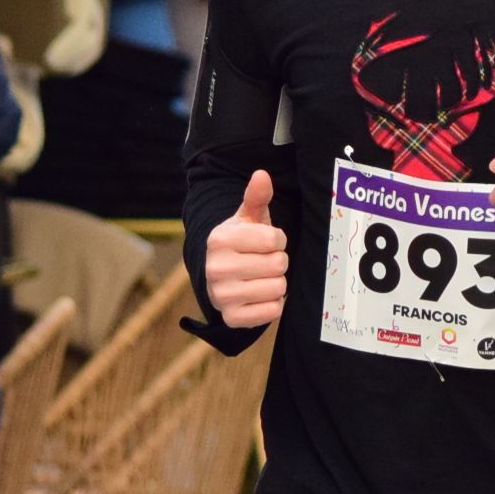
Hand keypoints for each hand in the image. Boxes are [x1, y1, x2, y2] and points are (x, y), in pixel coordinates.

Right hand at [203, 170, 287, 328]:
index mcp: (219, 239)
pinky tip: (259, 296)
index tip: (266, 242)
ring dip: (277, 283)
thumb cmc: (241, 243)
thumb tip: (262, 175)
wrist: (220, 277)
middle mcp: (216, 268)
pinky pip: (272, 311)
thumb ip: (256, 196)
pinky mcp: (231, 318)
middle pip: (279, 264)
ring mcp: (222, 295)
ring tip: (261, 277)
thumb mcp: (247, 218)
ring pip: (278, 288)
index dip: (277, 240)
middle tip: (263, 261)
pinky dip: (273, 304)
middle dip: (278, 261)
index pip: (275, 239)